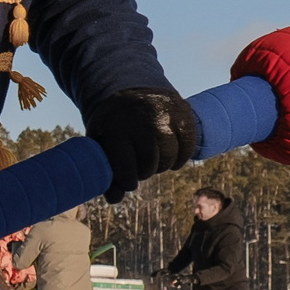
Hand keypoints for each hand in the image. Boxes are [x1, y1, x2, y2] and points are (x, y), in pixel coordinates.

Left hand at [87, 86, 199, 203]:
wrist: (130, 89)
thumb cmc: (113, 125)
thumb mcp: (102, 142)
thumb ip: (106, 172)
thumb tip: (114, 200)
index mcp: (116, 125)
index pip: (125, 166)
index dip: (127, 180)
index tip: (128, 181)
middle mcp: (142, 118)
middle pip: (150, 164)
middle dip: (145, 172)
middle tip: (141, 168)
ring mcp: (165, 113)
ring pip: (170, 157)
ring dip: (162, 165)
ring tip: (154, 160)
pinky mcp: (183, 112)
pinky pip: (188, 146)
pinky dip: (180, 157)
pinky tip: (170, 156)